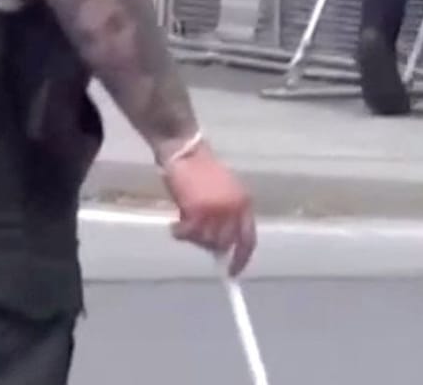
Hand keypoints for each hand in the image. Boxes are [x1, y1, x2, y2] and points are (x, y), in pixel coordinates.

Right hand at [163, 143, 255, 274]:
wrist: (186, 149)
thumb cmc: (200, 171)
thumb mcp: (221, 193)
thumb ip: (224, 217)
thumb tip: (219, 248)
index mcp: (245, 203)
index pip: (249, 239)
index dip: (241, 259)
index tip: (232, 273)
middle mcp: (235, 208)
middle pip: (224, 244)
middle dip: (207, 245)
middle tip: (193, 234)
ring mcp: (218, 210)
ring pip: (205, 241)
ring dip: (192, 237)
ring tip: (182, 222)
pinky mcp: (198, 210)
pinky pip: (188, 234)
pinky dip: (179, 233)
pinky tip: (174, 226)